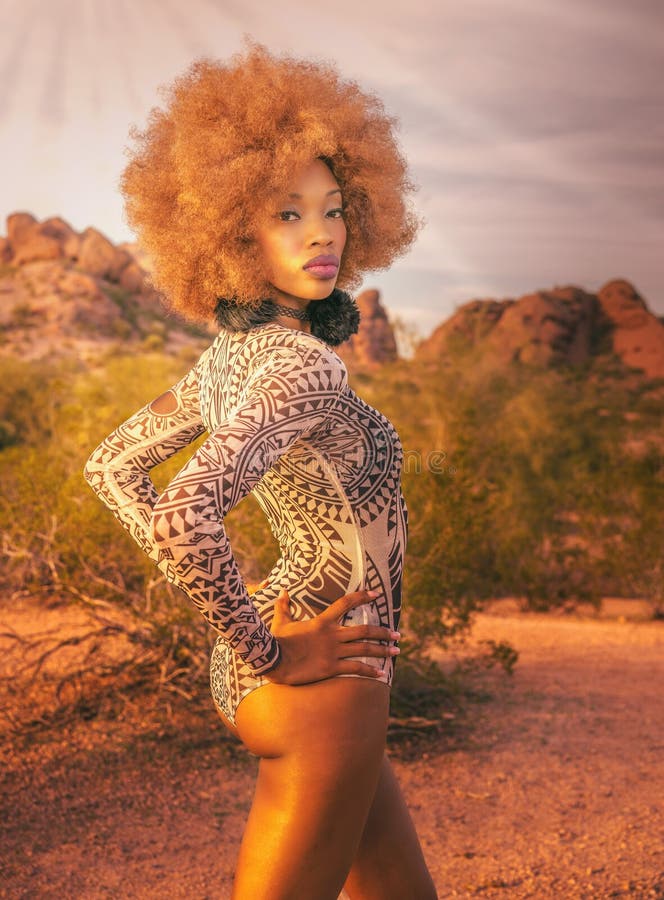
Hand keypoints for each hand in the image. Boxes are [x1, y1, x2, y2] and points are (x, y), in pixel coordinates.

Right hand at [263, 587, 398, 685]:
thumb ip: (284, 606)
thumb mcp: (280, 620)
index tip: (376, 594)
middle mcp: (332, 635)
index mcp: (322, 621)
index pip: (346, 603)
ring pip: (364, 649)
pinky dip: (370, 671)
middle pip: (364, 630)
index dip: (362, 597)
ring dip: (382, 649)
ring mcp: (333, 651)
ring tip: (396, 650)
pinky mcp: (331, 668)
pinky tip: (381, 673)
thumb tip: (283, 593)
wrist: (273, 660)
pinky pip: (355, 669)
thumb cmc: (277, 640)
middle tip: (396, 634)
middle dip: (382, 632)